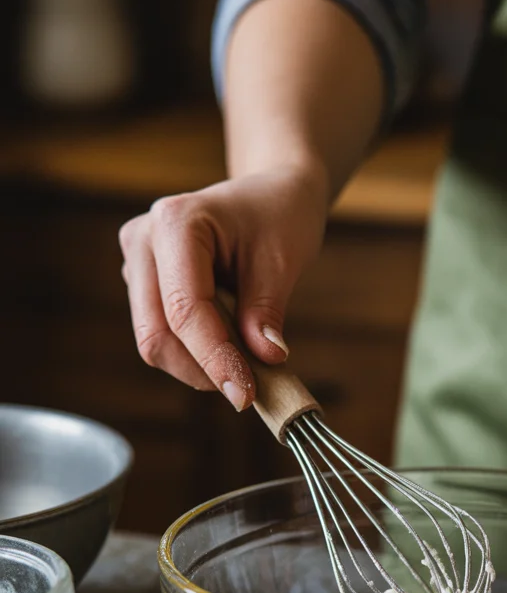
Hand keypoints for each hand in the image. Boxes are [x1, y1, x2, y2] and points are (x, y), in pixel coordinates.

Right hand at [119, 162, 328, 408]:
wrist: (268, 197)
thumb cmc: (278, 217)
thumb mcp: (283, 260)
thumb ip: (266, 310)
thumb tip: (265, 358)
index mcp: (175, 223)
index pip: (185, 310)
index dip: (215, 359)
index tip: (246, 395)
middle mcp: (143, 241)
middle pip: (156, 334)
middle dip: (202, 369)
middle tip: (249, 386)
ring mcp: (137, 263)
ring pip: (155, 341)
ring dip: (199, 364)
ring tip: (246, 354)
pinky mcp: (143, 284)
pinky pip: (162, 335)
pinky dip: (196, 353)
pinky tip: (229, 342)